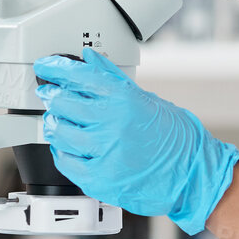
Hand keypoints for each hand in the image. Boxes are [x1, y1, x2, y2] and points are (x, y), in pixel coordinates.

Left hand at [34, 48, 238, 234]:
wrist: (192, 174)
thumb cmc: (176, 139)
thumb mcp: (146, 99)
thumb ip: (112, 80)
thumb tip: (90, 60)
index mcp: (124, 99)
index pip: (78, 76)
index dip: (55, 69)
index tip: (46, 67)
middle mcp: (111, 123)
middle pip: (62, 103)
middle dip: (53, 96)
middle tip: (51, 95)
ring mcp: (104, 152)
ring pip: (59, 133)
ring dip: (55, 125)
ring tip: (60, 122)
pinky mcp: (99, 179)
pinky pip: (66, 162)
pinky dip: (62, 152)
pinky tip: (68, 147)